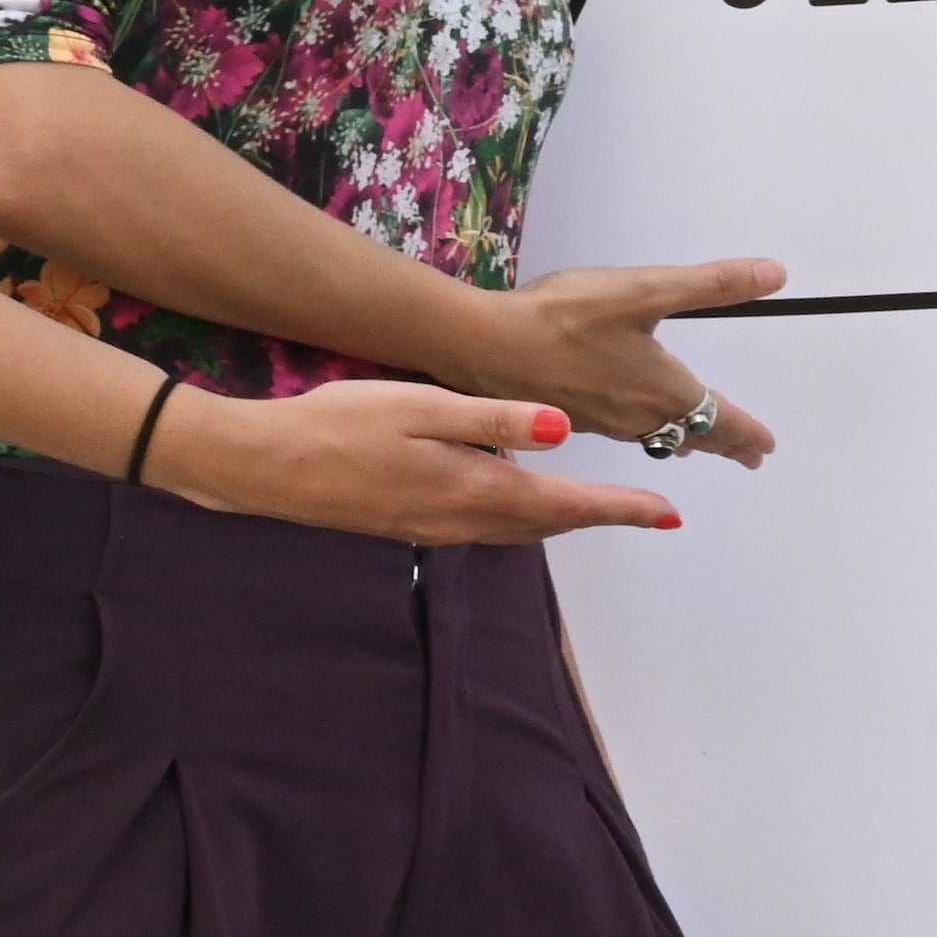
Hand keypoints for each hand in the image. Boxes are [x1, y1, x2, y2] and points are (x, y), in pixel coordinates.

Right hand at [144, 378, 681, 546]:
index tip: (669, 515)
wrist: (267, 468)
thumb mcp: (424, 406)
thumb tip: (566, 430)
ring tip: (603, 507)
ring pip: (519, 529)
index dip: (622, 510)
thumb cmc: (340, 424)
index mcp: (474, 489)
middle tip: (652, 513)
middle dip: (603, 518)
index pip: (568, 504)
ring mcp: (436, 530)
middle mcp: (462, 520)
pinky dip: (522, 518)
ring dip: (563, 519)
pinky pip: (487, 529)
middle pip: (550, 524)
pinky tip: (522, 500)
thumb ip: (497, 420)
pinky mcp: (412, 527)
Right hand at [462, 258, 784, 462]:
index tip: (765, 448)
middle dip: (724, 443)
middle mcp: (638, 416)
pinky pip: (625, 433)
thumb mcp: (646, 290)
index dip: (747, 432)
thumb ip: (712, 284)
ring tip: (697, 444)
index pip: (720, 419)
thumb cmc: (566, 316)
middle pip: (693, 435)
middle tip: (748, 455)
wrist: (483, 345)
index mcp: (664, 390)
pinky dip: (647, 434)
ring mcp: (603, 422)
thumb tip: (775, 274)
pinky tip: (635, 425)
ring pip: (657, 438)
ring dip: (685, 440)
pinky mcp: (570, 418)